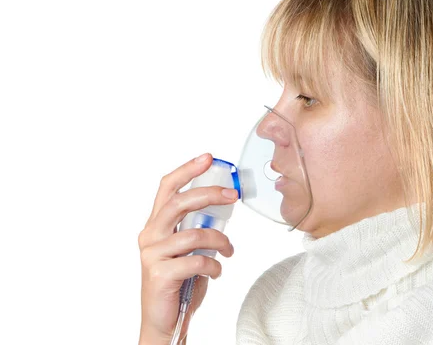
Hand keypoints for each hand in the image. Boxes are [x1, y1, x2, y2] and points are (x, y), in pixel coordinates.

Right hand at [138, 153, 236, 344]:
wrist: (165, 322)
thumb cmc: (178, 283)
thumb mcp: (187, 249)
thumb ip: (196, 227)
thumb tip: (223, 206)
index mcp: (156, 225)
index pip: (167, 188)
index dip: (187, 169)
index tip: (208, 157)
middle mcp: (150, 235)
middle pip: (179, 202)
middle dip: (209, 194)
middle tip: (233, 194)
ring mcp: (152, 255)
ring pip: (195, 234)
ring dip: (220, 241)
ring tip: (228, 252)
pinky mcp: (160, 274)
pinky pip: (197, 260)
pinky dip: (214, 265)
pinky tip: (215, 272)